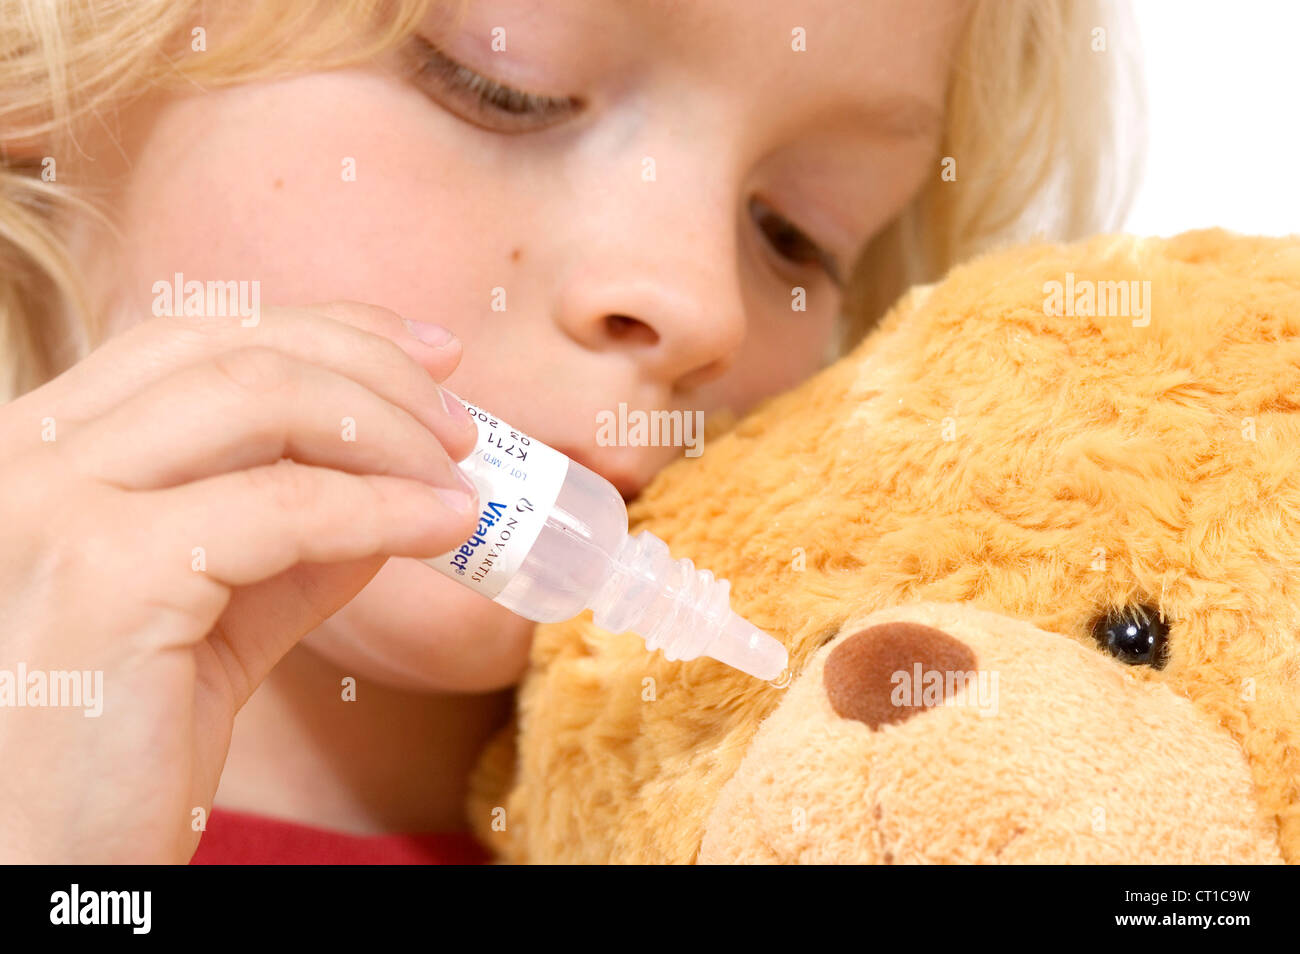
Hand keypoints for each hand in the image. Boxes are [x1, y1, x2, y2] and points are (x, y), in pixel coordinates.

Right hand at [0, 301, 478, 861]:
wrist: (47, 865)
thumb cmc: (119, 743)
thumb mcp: (217, 612)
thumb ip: (291, 535)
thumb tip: (398, 476)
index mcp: (40, 447)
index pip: (196, 338)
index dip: (329, 330)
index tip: (431, 354)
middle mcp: (24, 455)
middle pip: (233, 349)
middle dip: (375, 371)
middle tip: (463, 425)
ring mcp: (51, 507)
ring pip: (260, 400)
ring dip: (391, 430)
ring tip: (461, 480)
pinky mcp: (105, 577)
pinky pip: (283, 509)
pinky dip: (385, 508)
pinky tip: (445, 528)